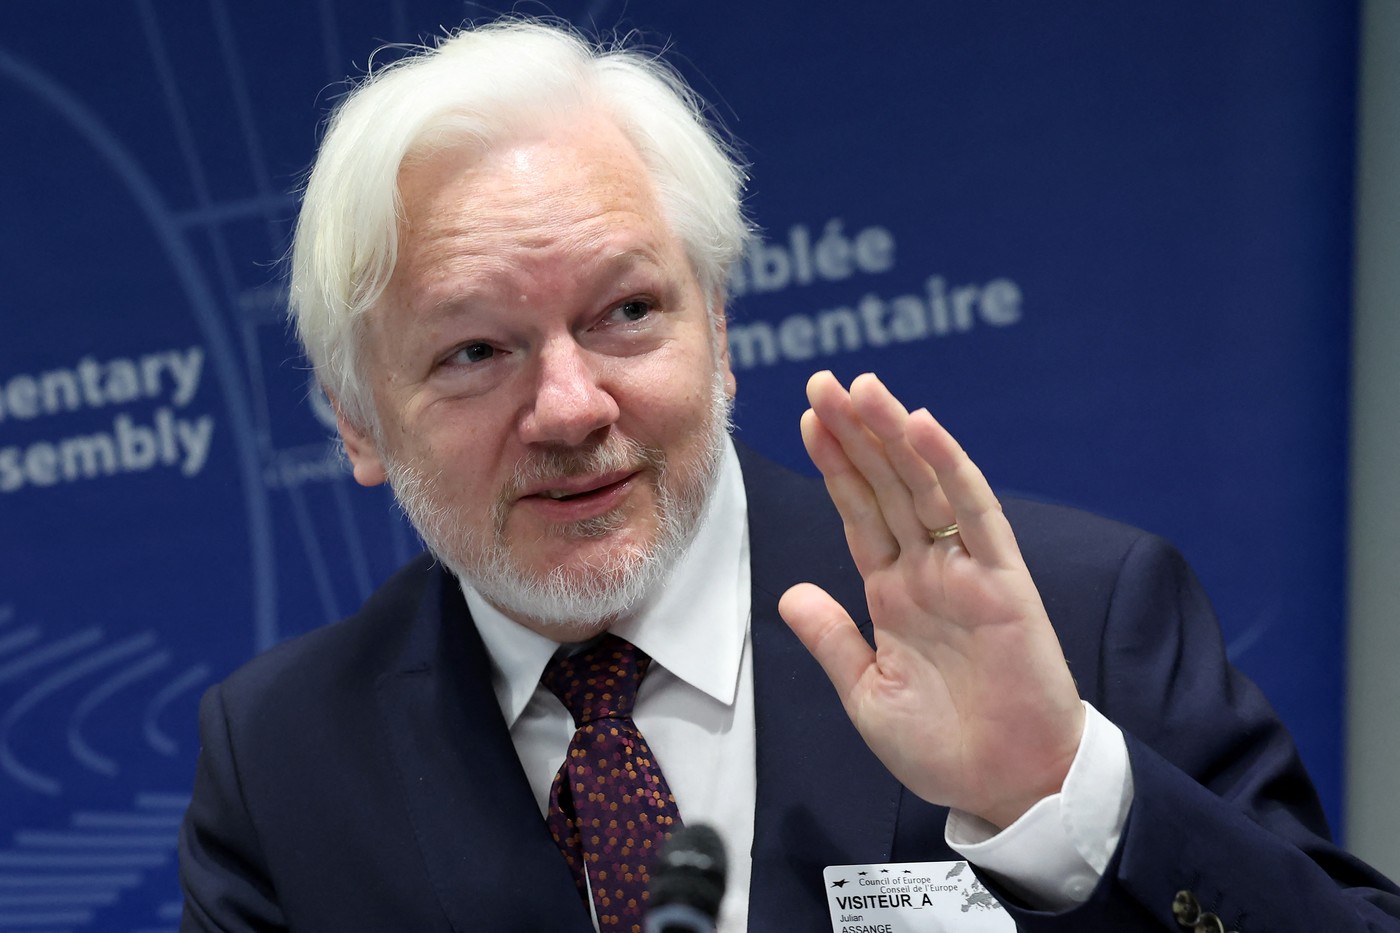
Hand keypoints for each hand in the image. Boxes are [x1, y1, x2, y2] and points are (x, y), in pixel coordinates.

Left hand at [778, 371, 1084, 828]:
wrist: (1007, 788)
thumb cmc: (943, 748)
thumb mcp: (867, 695)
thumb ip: (833, 640)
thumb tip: (792, 593)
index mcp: (893, 593)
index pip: (859, 511)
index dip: (835, 465)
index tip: (807, 417)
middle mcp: (927, 571)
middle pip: (886, 484)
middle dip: (855, 432)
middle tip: (824, 380)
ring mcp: (965, 572)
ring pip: (925, 485)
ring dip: (894, 434)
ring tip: (861, 386)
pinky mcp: (1004, 583)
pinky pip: (976, 514)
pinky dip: (950, 467)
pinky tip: (922, 426)